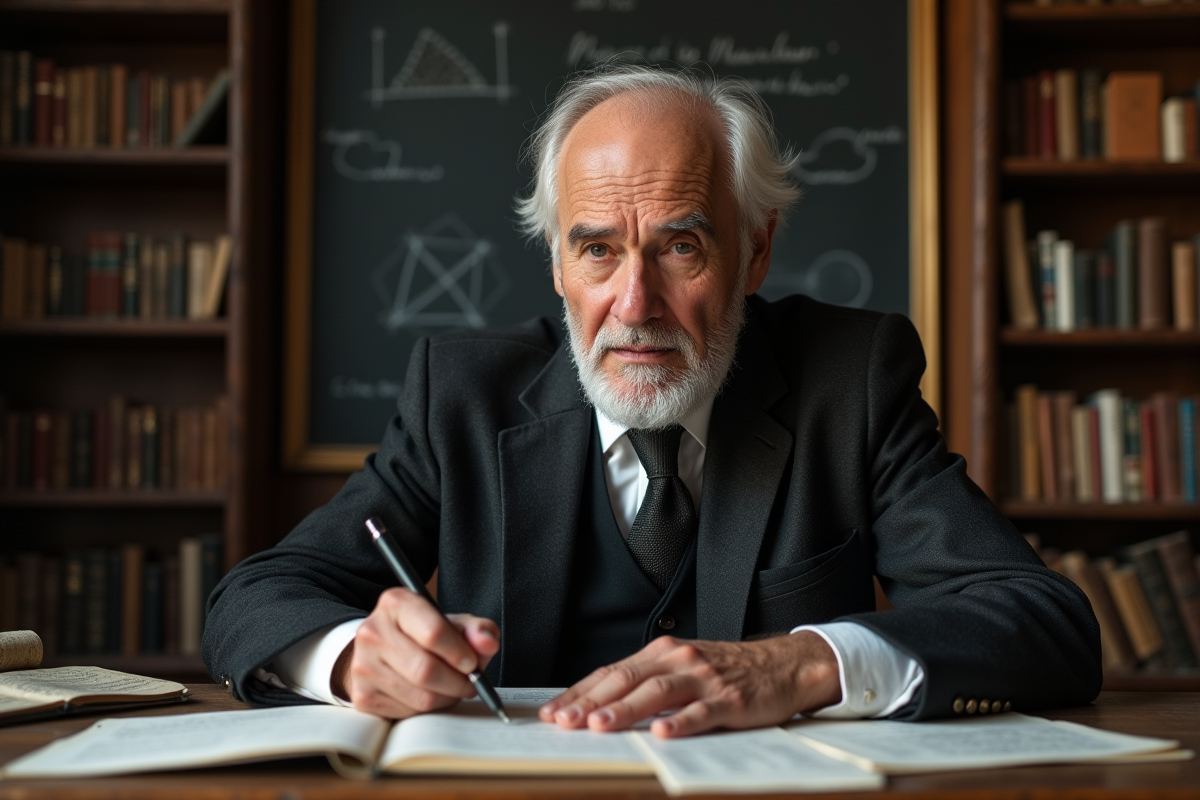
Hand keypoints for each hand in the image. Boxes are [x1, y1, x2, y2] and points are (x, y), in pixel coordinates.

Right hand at [331, 587, 499, 718]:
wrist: (383, 649)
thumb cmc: (424, 634)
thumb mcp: (453, 623)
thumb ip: (477, 629)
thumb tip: (487, 642)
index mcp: (396, 603)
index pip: (433, 633)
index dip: (459, 653)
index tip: (472, 663)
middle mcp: (373, 631)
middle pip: (426, 670)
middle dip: (457, 682)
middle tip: (470, 682)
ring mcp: (363, 665)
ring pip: (420, 697)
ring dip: (446, 698)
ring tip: (452, 687)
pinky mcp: (362, 696)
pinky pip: (408, 713)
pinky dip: (429, 709)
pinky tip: (431, 694)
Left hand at [538, 631, 840, 737]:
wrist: (783, 665)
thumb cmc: (727, 671)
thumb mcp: (682, 668)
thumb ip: (646, 682)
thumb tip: (598, 706)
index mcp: (662, 652)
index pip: (611, 672)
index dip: (579, 692)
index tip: (552, 712)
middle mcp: (678, 659)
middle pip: (627, 679)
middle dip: (591, 701)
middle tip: (564, 721)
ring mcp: (704, 678)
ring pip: (658, 692)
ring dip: (625, 709)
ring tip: (599, 725)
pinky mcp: (730, 699)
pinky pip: (702, 711)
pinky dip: (680, 722)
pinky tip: (661, 733)